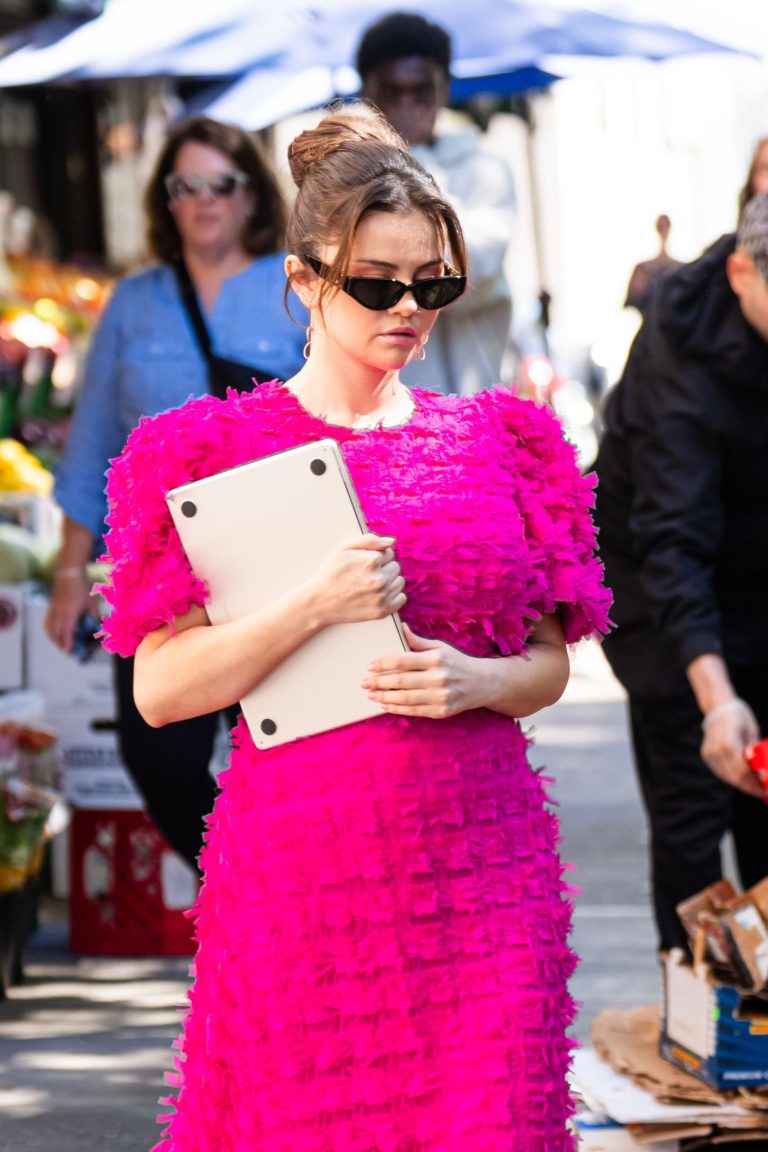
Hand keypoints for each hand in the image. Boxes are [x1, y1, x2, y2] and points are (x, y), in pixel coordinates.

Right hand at [45, 572, 93, 652]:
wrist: (68, 574)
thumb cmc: (82, 588)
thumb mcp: (91, 602)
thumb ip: (94, 615)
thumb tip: (97, 626)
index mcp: (70, 612)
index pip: (66, 631)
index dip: (67, 642)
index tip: (68, 652)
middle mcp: (59, 612)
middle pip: (56, 632)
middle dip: (60, 643)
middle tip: (67, 651)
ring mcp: (53, 609)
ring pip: (49, 628)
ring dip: (54, 638)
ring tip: (60, 644)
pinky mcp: (50, 607)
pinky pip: (47, 622)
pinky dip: (50, 630)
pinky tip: (55, 634)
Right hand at [310, 534, 405, 627]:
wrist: (320, 602)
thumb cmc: (330, 573)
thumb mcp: (343, 548)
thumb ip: (369, 540)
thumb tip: (392, 542)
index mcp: (372, 560)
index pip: (389, 553)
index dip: (376, 557)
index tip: (363, 564)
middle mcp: (380, 579)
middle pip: (395, 567)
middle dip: (383, 569)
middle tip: (364, 576)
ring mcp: (382, 597)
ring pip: (399, 582)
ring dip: (389, 582)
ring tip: (369, 585)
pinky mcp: (382, 611)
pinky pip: (401, 598)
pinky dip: (392, 596)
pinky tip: (377, 595)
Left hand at [362, 623, 478, 718]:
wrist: (483, 683)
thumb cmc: (458, 662)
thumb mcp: (441, 647)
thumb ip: (419, 641)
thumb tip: (401, 627)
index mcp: (436, 659)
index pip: (402, 661)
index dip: (382, 663)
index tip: (369, 666)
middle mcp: (439, 678)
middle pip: (400, 680)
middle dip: (378, 682)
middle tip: (363, 682)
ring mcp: (440, 696)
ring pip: (405, 698)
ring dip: (383, 697)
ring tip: (370, 694)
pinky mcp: (441, 711)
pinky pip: (414, 711)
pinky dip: (396, 708)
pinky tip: (384, 705)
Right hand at [701, 699, 763, 797]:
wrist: (719, 707)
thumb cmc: (739, 717)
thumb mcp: (752, 733)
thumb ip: (753, 753)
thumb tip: (762, 771)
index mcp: (728, 744)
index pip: (742, 771)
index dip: (754, 784)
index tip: (764, 791)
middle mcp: (716, 750)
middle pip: (734, 777)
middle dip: (749, 787)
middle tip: (761, 792)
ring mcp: (709, 754)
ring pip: (727, 777)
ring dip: (741, 784)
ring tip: (754, 787)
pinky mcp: (706, 755)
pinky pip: (721, 771)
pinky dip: (732, 777)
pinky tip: (743, 779)